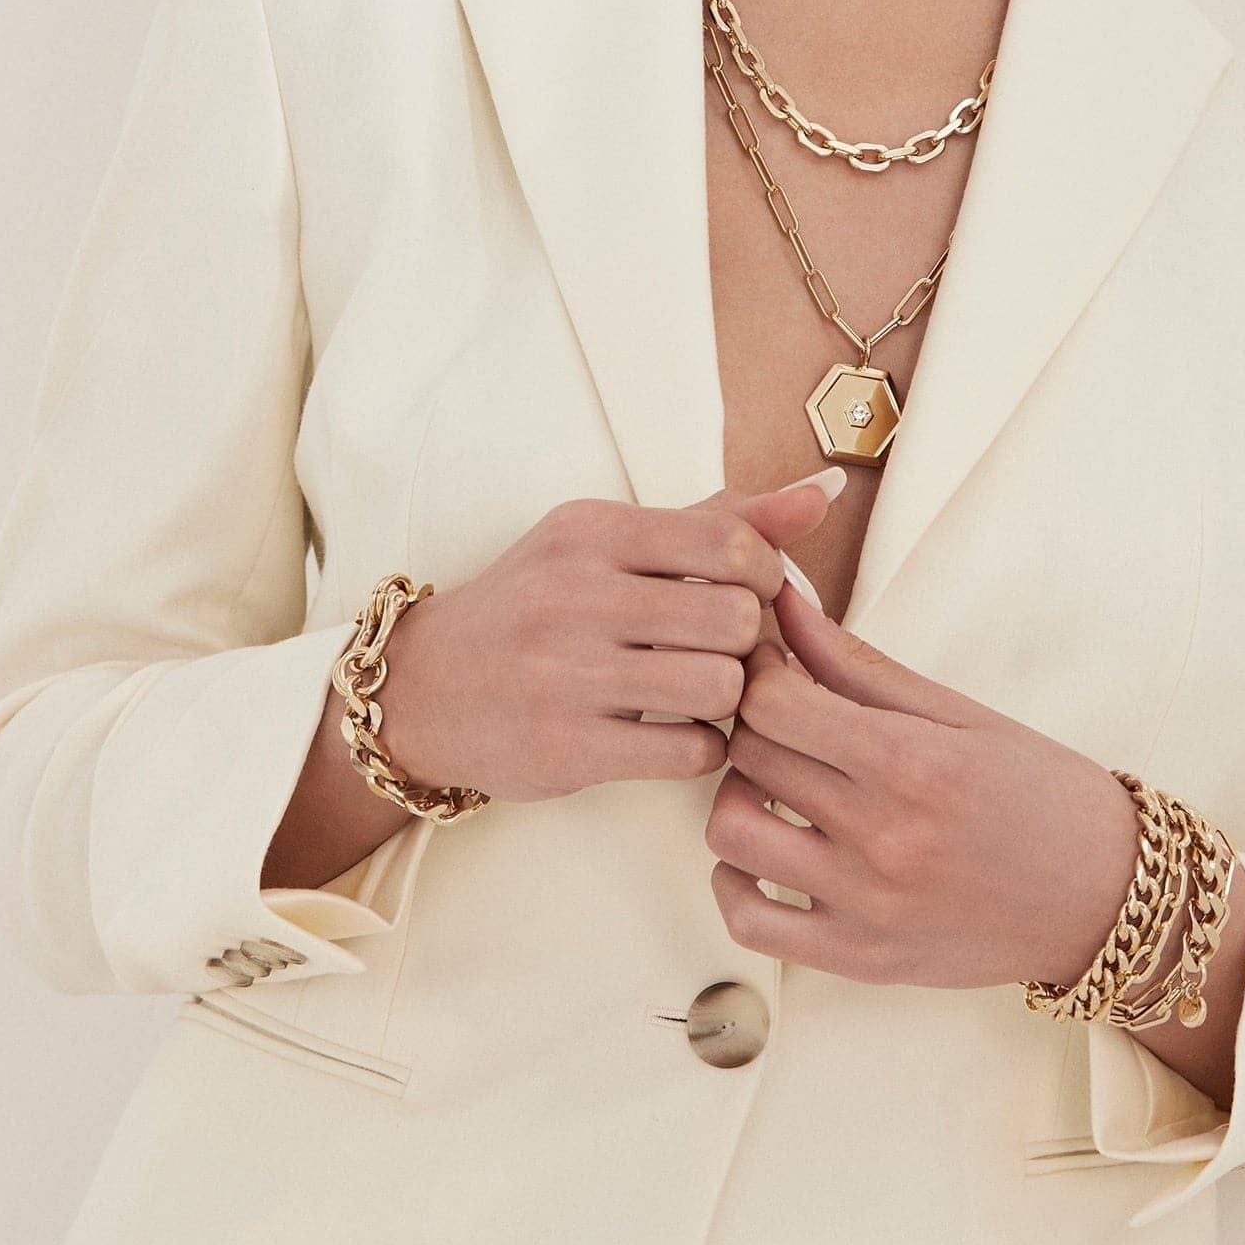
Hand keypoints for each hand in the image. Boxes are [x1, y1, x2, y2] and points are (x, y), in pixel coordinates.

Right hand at [378, 473, 839, 804]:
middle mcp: (577, 594)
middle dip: (749, 641)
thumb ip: (717, 520)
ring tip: (709, 694)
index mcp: (593, 531)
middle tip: (729, 651)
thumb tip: (822, 492)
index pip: (730, 542)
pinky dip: (704, 748)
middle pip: (735, 617)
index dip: (764, 577)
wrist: (422, 689)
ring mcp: (569, 674)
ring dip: (731, 698)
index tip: (746, 595)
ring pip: (721, 686)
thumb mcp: (608, 544)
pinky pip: (690, 751)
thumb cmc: (537, 606)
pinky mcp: (567, 748)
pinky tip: (681, 735)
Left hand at [704, 579, 1143, 990]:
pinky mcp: (860, 959)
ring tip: (775, 781)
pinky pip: (749, 923)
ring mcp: (866, 907)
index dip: (759, 669)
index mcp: (910, 762)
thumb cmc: (1038, 790)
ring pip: (731, 834)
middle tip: (777, 711)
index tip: (774, 661)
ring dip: (736, 793)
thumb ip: (857, 662)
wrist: (1102, 897)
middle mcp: (882, 838)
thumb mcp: (956, 712)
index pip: (772, 700)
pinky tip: (766, 851)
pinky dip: (734, 881)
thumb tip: (783, 601)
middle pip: (749, 755)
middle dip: (750, 720)